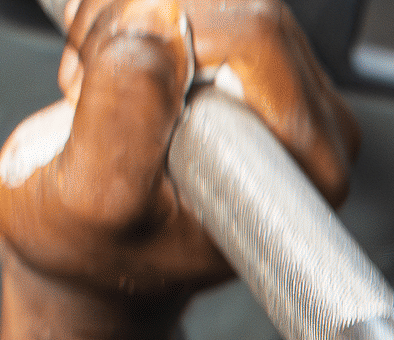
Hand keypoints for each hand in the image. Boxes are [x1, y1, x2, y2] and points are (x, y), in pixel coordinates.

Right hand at [0, 0, 356, 339]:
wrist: (84, 259)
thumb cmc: (94, 252)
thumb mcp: (94, 201)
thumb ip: (126, 117)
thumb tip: (155, 27)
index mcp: (303, 169)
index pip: (254, 34)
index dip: (168, 38)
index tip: (115, 91)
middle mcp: (309, 129)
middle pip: (226, 0)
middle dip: (137, 27)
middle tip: (97, 94)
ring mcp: (280, 92)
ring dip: (123, 23)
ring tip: (102, 94)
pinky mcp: (242, 63)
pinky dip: (123, 18)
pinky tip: (112, 74)